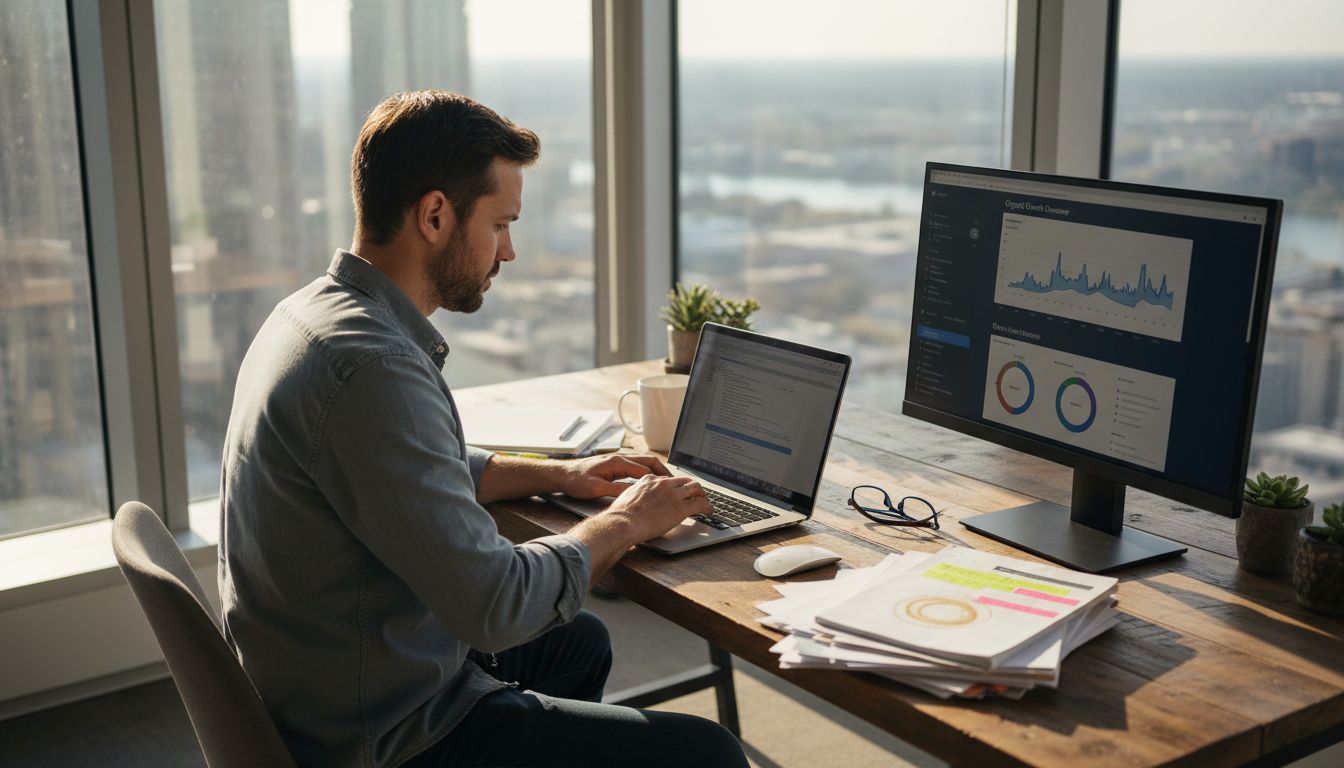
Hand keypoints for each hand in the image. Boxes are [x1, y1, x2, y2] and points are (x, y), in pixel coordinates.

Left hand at [553, 453, 671, 498]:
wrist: (562, 475)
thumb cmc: (576, 480)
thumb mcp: (596, 489)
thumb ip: (616, 491)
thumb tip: (635, 494)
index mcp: (617, 462)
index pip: (646, 471)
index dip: (660, 480)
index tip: (671, 488)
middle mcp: (620, 458)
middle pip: (649, 462)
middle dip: (664, 472)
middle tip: (676, 483)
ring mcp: (618, 461)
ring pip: (644, 462)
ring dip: (657, 471)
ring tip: (668, 482)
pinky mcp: (615, 465)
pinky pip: (637, 466)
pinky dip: (648, 472)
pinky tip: (650, 482)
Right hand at [602, 475, 712, 542]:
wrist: (623, 522)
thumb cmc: (621, 516)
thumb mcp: (626, 497)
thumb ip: (637, 495)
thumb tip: (638, 502)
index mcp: (649, 480)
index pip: (668, 479)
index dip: (676, 486)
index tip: (678, 491)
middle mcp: (663, 484)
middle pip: (685, 480)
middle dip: (692, 487)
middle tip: (697, 494)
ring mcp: (673, 494)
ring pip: (695, 488)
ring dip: (702, 495)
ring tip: (705, 502)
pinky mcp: (681, 507)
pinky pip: (700, 503)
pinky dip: (707, 507)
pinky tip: (709, 512)